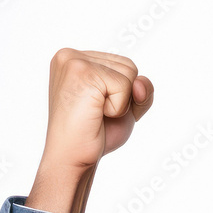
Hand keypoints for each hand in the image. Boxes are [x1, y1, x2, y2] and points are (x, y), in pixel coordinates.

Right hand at [40, 48, 153, 171]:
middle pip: (129, 66)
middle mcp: (70, 55)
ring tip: (95, 112)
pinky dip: (118, 107)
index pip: (123, 65)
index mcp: (75, 59)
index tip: (98, 109)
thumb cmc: (94, 135)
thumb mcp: (126, 107)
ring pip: (129, 74)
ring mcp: (74, 61)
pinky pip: (125, 86)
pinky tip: (96, 114)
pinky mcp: (81, 71)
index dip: (123, 94)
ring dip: (121, 102)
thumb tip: (140, 82)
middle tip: (97, 113)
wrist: (72, 157)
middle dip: (124, 97)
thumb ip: (141, 89)